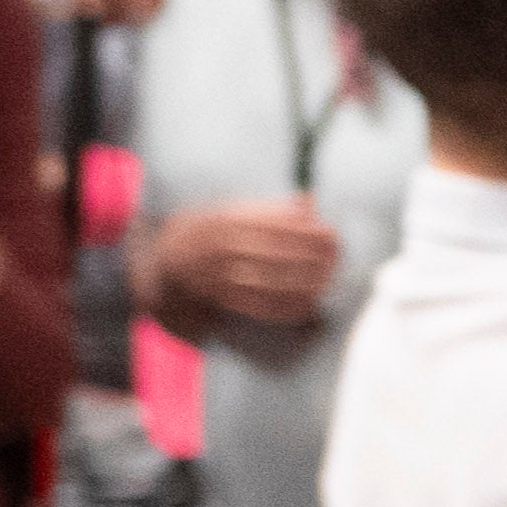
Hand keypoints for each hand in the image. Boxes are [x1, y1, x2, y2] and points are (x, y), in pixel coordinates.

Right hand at [145, 196, 345, 338]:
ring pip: (271, 282)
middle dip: (312, 257)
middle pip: (277, 254)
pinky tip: (310, 303)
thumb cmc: (211, 230)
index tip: (332, 232)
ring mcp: (221, 274)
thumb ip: (271, 207)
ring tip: (330, 279)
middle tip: (337, 258)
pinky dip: (288, 306)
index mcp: (227, 219)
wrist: (168, 260)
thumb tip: (310, 200)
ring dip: (306, 283)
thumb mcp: (232, 209)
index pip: (275, 225)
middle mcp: (222, 246)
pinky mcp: (222, 298)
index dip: (307, 231)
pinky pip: (260, 305)